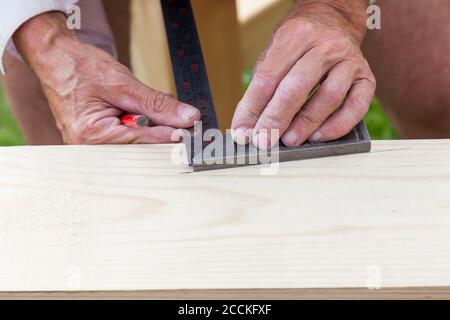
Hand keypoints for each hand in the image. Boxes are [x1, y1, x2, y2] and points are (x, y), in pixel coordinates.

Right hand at [14, 13, 199, 143]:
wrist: (55, 57)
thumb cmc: (80, 67)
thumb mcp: (123, 84)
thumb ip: (158, 104)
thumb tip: (187, 117)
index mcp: (91, 136)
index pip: (142, 141)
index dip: (170, 135)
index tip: (191, 132)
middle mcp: (89, 146)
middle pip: (139, 146)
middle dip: (161, 131)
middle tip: (184, 123)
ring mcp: (91, 144)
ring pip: (134, 141)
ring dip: (151, 126)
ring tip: (165, 112)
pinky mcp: (96, 137)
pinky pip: (125, 135)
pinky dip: (140, 124)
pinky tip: (148, 112)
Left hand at [231, 0, 375, 148]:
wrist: (335, 20)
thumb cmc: (298, 44)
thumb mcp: (274, 53)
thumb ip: (261, 87)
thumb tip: (248, 126)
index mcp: (295, 35)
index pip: (268, 77)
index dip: (252, 108)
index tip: (242, 132)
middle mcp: (325, 45)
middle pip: (297, 86)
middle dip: (277, 118)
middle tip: (263, 141)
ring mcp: (349, 60)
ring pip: (329, 96)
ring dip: (306, 123)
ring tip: (289, 141)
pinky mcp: (366, 77)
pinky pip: (357, 106)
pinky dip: (338, 126)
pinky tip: (319, 137)